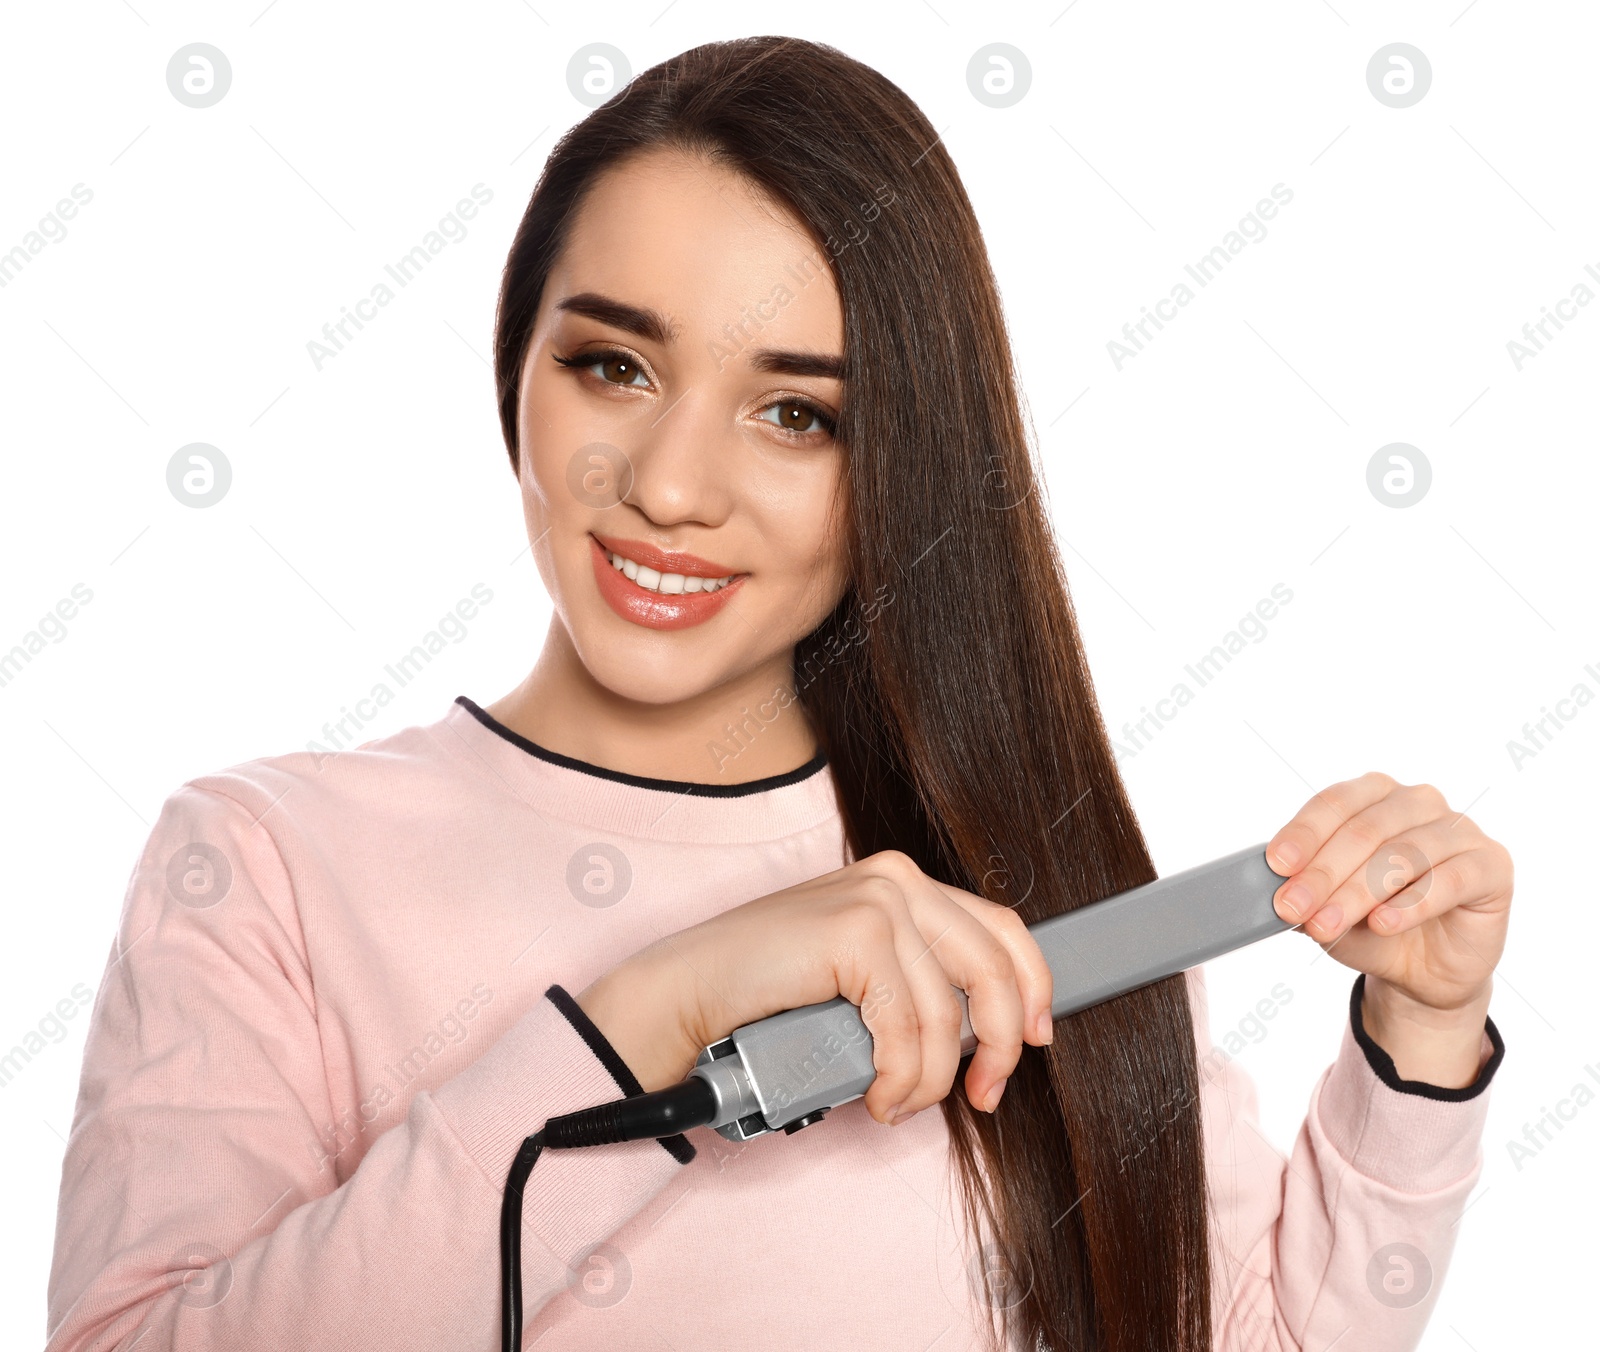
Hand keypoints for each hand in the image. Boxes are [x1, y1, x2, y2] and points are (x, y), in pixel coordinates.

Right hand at [576, 850, 1053, 1124]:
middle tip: (984, 1095)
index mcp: (902, 880)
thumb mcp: (859, 976)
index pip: (1001, 927)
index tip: (1037, 1038)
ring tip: (896, 1102)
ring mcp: (878, 899)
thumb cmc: (768, 992)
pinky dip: (899, 1079)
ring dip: (929, 1080)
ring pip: (949, 1014)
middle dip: (1002, 1045)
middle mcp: (897, 878)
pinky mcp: (857, 932)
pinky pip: (909, 1030)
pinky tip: (876, 1095)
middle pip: (994, 967)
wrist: (689, 991)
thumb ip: (914, 978)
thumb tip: (988, 1029)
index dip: (1032, 987)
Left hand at [1267, 772, 1512, 1082]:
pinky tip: (1383, 923)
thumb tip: (1279, 891)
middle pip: (1365, 830)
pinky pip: (1449, 880)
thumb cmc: (1371, 926)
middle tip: (1291, 907)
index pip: (1335, 803)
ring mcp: (1459, 830)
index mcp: (1374, 795)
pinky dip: (1411, 904)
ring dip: (1358, 893)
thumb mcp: (1327, 910)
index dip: (1303, 834)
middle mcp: (1418, 802)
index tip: (1276, 865)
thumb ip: (1307, 894)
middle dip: (1322, 873)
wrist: (1422, 970)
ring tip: (1326, 924)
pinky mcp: (1491, 866)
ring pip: (1403, 855)